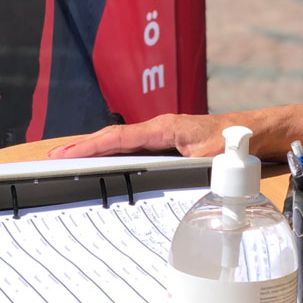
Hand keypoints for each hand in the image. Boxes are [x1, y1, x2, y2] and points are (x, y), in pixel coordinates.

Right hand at [46, 113, 228, 158]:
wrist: (250, 133)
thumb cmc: (233, 141)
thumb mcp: (215, 154)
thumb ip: (201, 163)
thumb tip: (191, 174)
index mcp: (164, 129)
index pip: (120, 138)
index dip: (92, 147)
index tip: (67, 154)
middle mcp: (158, 129)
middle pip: (113, 138)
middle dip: (82, 147)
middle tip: (52, 158)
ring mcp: (160, 136)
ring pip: (120, 142)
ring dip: (94, 150)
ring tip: (66, 159)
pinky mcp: (164, 143)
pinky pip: (130, 148)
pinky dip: (111, 153)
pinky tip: (100, 162)